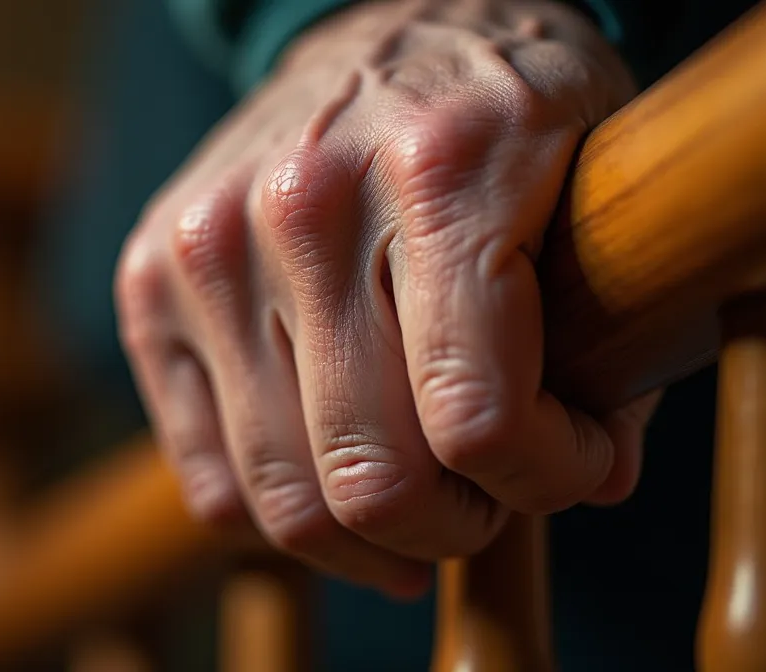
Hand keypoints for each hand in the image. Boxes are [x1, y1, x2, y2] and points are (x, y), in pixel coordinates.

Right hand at [115, 0, 658, 595]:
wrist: (386, 33)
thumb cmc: (509, 119)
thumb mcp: (604, 192)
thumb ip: (617, 341)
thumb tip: (593, 482)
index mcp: (441, 166)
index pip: (479, 416)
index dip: (547, 477)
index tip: (574, 460)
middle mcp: (303, 201)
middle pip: (372, 475)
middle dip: (458, 524)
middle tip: (491, 497)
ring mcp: (208, 242)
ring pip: (287, 497)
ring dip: (374, 535)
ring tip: (423, 496)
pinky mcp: (148, 282)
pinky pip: (212, 478)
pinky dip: (287, 513)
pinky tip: (342, 480)